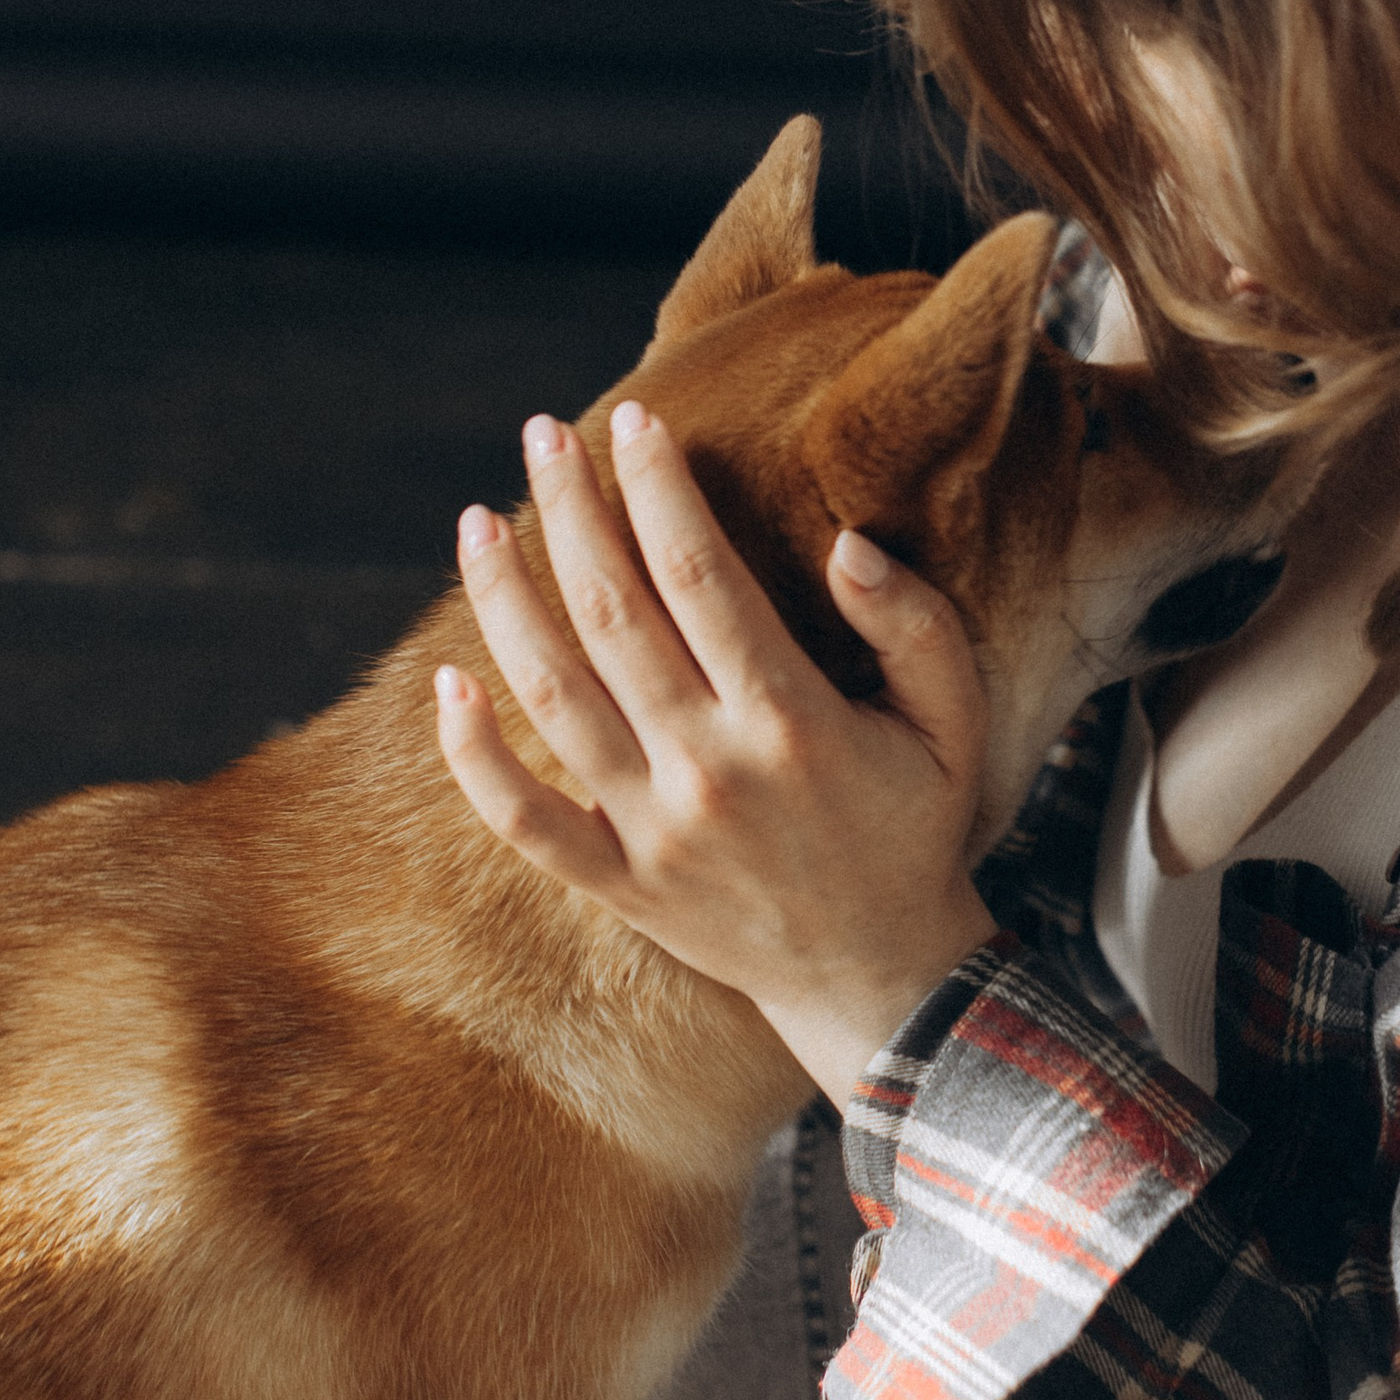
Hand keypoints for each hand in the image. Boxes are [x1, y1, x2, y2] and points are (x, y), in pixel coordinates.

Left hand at [434, 400, 995, 1110]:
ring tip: (475, 522)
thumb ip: (913, 625)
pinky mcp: (618, 883)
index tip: (633, 420)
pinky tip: (445, 682)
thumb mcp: (955, 723)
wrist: (878, 978)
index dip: (658, 489)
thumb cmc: (914, 830)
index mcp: (790, 721)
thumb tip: (845, 543)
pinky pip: (522, 819)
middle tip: (543, 434)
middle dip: (570, 511)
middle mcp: (709, 770)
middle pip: (611, 613)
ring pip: (550, 695)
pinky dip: (473, 757)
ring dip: (504, 600)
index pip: (700, 575)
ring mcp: (652, 831)